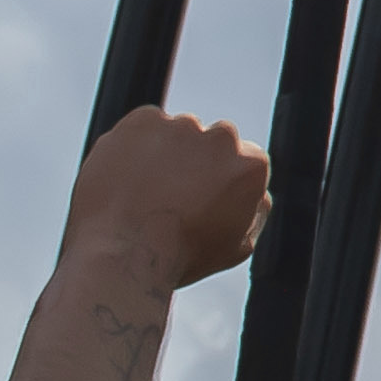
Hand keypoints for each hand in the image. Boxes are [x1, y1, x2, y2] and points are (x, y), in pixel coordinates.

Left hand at [63, 109, 268, 289]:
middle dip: (196, 162)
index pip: (242, 160)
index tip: (199, 201)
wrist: (122, 255)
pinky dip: (135, 145)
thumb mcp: (238, 246)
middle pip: (212, 141)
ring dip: (165, 153)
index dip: (219, 182)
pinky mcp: (143, 121)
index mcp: (251, 166)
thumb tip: (257, 191)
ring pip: (177, 133)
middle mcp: (223, 137)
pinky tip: (126, 178)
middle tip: (170, 195)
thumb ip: (255, 209)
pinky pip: (144, 126)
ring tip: (142, 192)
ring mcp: (181, 126)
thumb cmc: (180, 259)